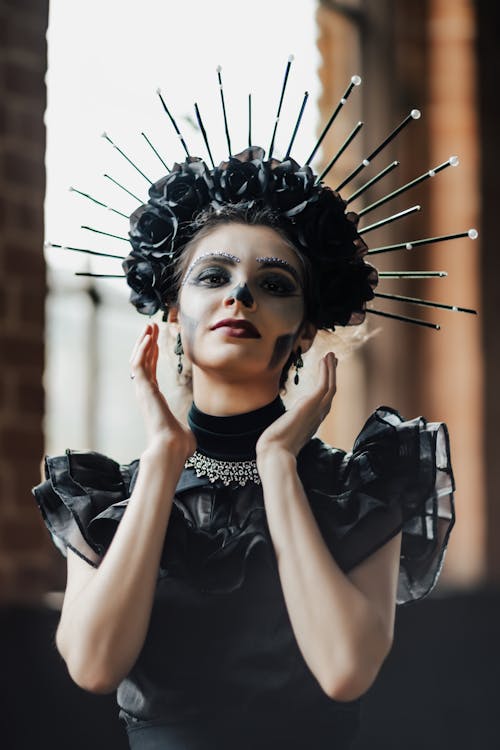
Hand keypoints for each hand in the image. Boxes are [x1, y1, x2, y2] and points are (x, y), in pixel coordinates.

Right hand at [129, 322, 195, 459]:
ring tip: (149, 326)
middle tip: (150, 326)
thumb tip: (190, 438)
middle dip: (146, 342)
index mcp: (154, 399)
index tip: (156, 339)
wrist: (172, 448)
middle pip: (142, 361)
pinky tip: (149, 337)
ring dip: (143, 342)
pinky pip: (139, 364)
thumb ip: (183, 429)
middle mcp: (146, 393)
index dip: (152, 354)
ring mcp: (143, 390)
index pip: (150, 371)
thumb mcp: (184, 430)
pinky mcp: (143, 389)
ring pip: (138, 359)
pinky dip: (143, 350)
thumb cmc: (179, 444)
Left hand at [256, 352, 336, 459]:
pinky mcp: (312, 404)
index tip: (325, 377)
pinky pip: (324, 384)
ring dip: (331, 370)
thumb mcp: (283, 434)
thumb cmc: (275, 448)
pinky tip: (324, 360)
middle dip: (331, 375)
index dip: (326, 388)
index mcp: (312, 423)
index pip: (323, 402)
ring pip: (330, 386)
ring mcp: (317, 411)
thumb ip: (286, 429)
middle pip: (330, 392)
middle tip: (332, 361)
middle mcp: (318, 416)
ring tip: (330, 356)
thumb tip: (279, 430)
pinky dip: (326, 371)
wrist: (276, 454)